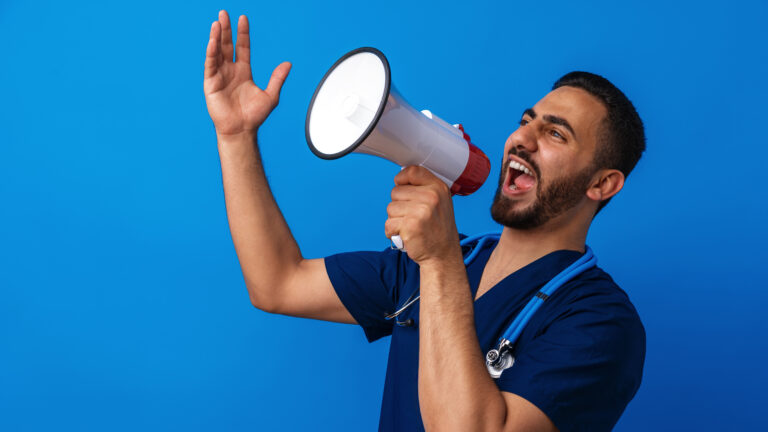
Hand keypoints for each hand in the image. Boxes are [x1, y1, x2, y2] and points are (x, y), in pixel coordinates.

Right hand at [204, 10, 290, 136]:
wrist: (242, 130)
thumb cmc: (254, 116)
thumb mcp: (271, 95)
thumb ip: (277, 78)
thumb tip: (288, 63)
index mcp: (243, 71)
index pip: (242, 47)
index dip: (242, 33)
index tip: (243, 18)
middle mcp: (230, 71)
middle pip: (227, 45)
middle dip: (226, 29)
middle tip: (224, 13)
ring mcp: (220, 76)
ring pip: (217, 52)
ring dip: (216, 37)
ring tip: (216, 22)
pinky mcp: (210, 83)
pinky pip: (210, 65)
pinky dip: (211, 53)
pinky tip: (212, 41)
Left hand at [384, 166, 462, 265]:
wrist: (443, 254)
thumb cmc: (438, 228)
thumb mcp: (440, 202)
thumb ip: (424, 188)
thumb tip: (399, 180)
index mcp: (438, 188)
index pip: (413, 171)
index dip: (401, 178)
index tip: (401, 186)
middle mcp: (431, 197)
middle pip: (396, 191)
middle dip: (399, 205)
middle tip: (413, 217)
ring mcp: (421, 211)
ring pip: (390, 208)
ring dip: (395, 220)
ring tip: (410, 227)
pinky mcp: (410, 226)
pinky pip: (388, 224)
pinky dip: (392, 232)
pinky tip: (405, 235)